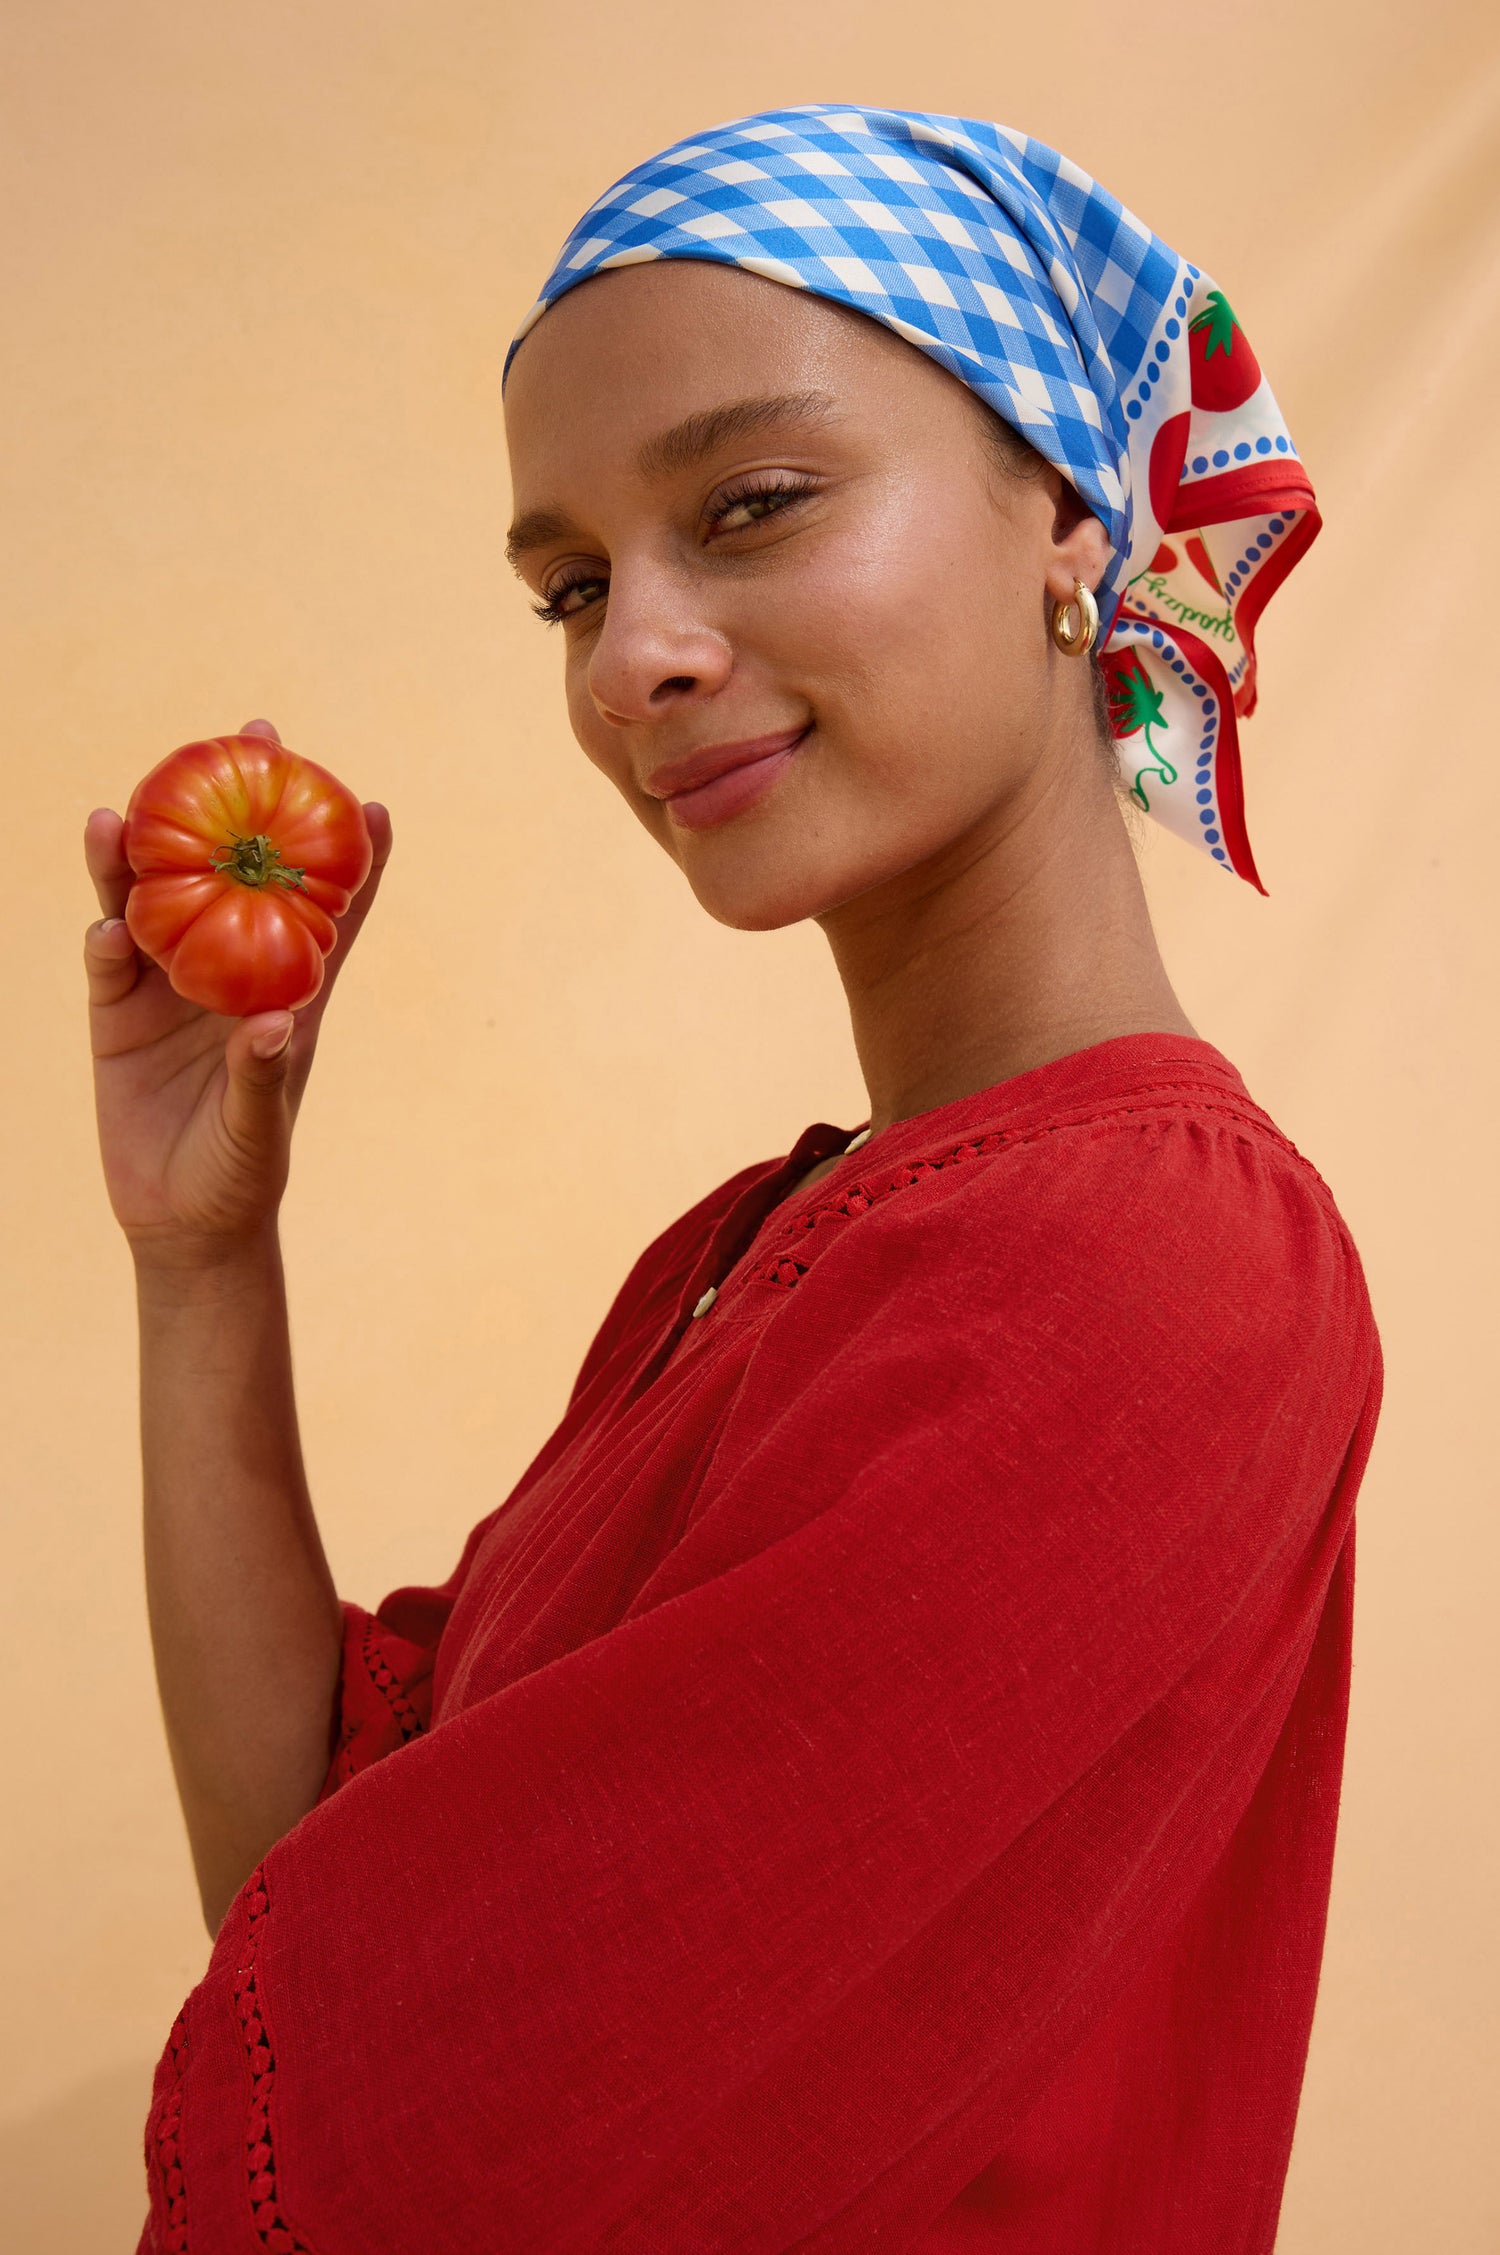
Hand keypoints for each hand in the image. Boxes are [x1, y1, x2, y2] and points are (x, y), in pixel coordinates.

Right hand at [84, 719, 391, 1264]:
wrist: (184, 1220)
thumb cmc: (245, 1172)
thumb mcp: (260, 1128)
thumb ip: (262, 1076)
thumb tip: (272, 1025)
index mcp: (288, 994)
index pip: (331, 915)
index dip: (355, 861)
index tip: (372, 804)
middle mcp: (230, 974)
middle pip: (236, 875)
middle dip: (239, 808)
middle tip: (247, 737)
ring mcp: (170, 988)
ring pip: (158, 900)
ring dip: (143, 854)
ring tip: (127, 809)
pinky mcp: (117, 1014)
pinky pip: (110, 960)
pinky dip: (107, 933)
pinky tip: (106, 914)